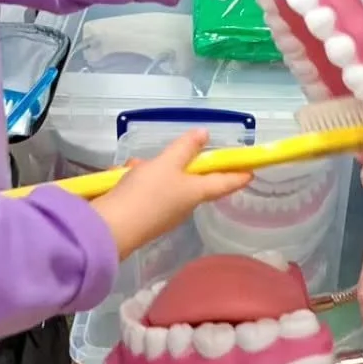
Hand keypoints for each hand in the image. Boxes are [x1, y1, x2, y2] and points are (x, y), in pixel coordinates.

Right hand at [92, 131, 250, 260]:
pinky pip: (143, 192)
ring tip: (131, 168)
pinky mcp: (142, 216)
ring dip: (147, 171)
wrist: (111, 229)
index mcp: (195, 193)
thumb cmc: (146, 193)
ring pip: (161, 182)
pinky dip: (133, 182)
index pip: (223, 183)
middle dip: (173, 163)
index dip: (237, 175)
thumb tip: (205, 134)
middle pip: (187, 179)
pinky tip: (117, 179)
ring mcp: (162, 213)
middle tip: (162, 154)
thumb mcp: (166, 163)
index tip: (251, 172)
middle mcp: (183, 205)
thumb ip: (184, 148)